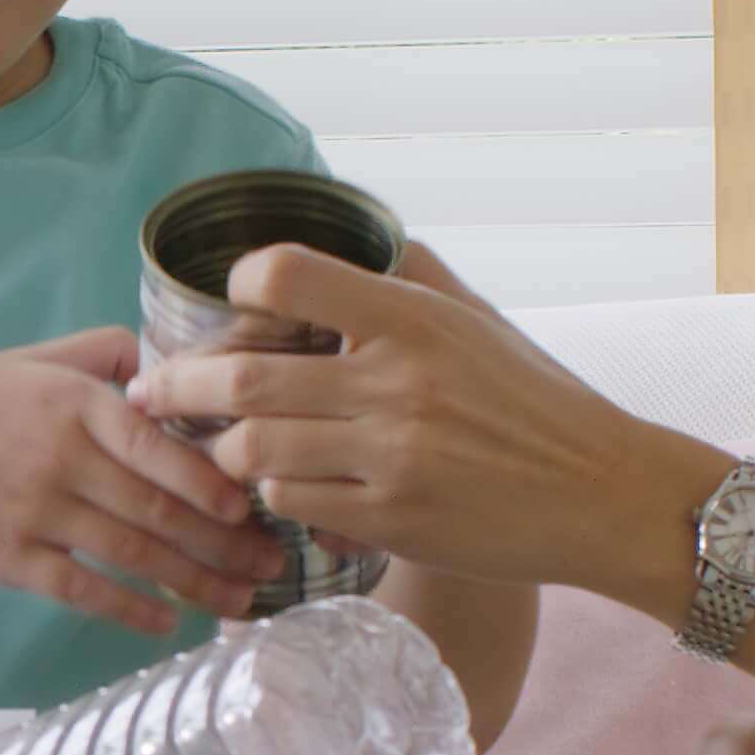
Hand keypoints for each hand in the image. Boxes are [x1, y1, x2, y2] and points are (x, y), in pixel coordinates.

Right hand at [0, 328, 286, 633]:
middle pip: (157, 508)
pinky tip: (166, 623)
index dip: (211, 481)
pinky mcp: (7, 557)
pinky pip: (82, 589)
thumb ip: (109, 357)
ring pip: (130, 553)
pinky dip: (129, 609)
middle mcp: (59, 456)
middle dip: (223, 544)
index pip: (158, 446)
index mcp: (75, 404)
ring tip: (239, 603)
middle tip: (272, 567)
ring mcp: (33, 511)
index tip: (255, 507)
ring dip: (192, 584)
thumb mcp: (40, 360)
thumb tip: (178, 366)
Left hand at [129, 242, 694, 596]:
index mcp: (413, 317)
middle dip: (176, 386)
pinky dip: (270, 494)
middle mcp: (396, 382)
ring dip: (220, 452)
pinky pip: (293, 503)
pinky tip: (273, 487)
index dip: (239, 283)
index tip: (223, 303)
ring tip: (212, 448)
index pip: (288, 272)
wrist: (604, 493)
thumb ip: (411, 278)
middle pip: (243, 379)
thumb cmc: (538, 401)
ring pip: (254, 450)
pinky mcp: (394, 520)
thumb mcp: (479, 320)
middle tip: (150, 391)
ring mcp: (393, 456)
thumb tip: (349, 234)